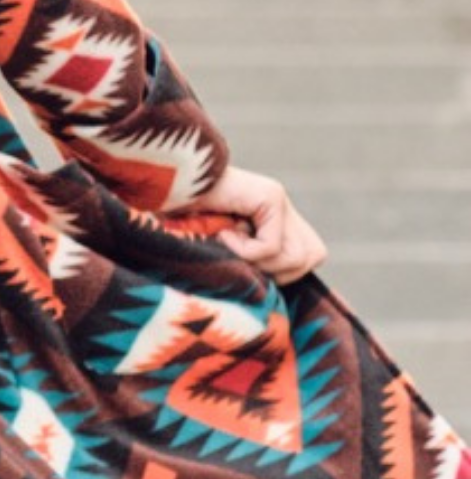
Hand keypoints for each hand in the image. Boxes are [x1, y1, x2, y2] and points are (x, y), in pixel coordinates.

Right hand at [171, 159, 327, 283]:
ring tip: (230, 244)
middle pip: (312, 256)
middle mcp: (283, 207)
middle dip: (278, 272)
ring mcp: (279, 199)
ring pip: (296, 256)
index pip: (312, 253)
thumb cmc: (179, 225)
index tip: (248, 264)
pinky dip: (244, 251)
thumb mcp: (222, 254)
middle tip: (241, 258)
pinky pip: (271, 247)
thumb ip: (249, 265)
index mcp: (276, 218)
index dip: (285, 272)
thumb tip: (272, 292)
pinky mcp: (271, 196)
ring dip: (258, 263)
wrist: (165, 186)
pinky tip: (222, 234)